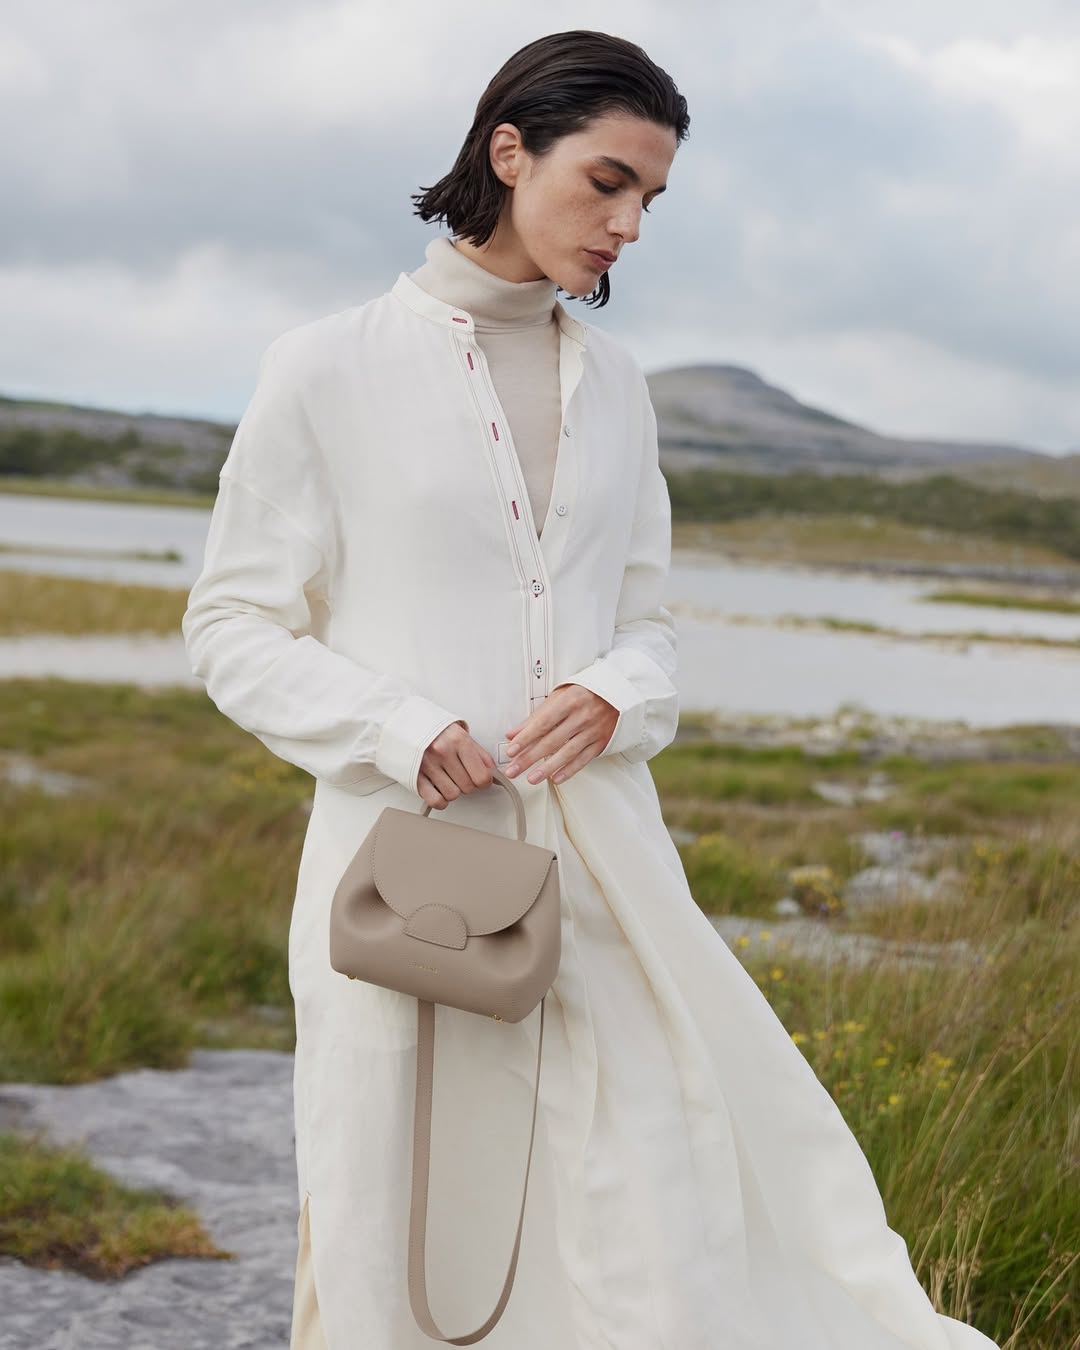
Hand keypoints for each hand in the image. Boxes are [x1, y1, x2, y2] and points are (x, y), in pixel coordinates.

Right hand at [417, 720, 496, 809]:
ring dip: (453, 791)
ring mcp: (427, 764)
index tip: (481, 779)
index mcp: (458, 740)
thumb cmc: (436, 731)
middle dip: (468, 784)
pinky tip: (439, 790)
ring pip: (453, 795)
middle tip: (461, 774)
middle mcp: (443, 751)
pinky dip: (440, 800)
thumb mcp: (462, 735)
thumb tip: (496, 776)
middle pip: (468, 787)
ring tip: (448, 778)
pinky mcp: (415, 776)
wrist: (405, 724)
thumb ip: (481, 756)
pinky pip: (436, 800)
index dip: (485, 781)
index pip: (482, 776)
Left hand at [503, 684, 618, 786]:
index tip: (511, 750)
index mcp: (569, 701)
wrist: (618, 693)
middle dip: (529, 757)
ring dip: (547, 768)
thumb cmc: (586, 693)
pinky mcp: (601, 742)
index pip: (542, 723)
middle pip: (551, 741)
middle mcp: (581, 717)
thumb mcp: (559, 697)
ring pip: (567, 753)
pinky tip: (556, 778)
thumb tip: (514, 733)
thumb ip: (536, 716)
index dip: (525, 738)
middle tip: (513, 770)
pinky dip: (569, 770)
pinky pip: (583, 759)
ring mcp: (592, 731)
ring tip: (531, 778)